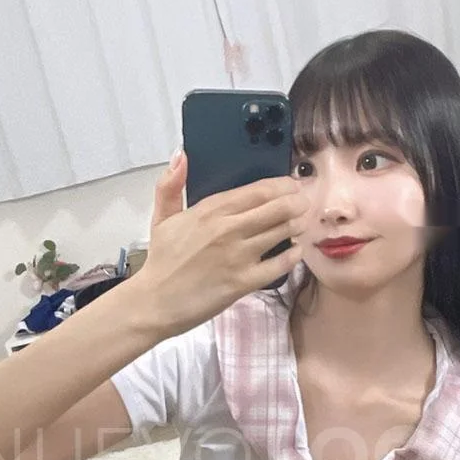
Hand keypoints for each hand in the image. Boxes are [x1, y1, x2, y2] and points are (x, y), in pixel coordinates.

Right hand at [134, 149, 307, 334]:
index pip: (257, 190)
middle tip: (304, 203)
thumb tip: (181, 156)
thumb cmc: (161, 261)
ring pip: (281, 232)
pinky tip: (296, 250)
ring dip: (297, 225)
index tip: (292, 185)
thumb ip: (170, 185)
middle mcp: (228, 229)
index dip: (281, 186)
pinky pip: (279, 265)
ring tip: (302, 223)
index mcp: (210, 210)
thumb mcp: (162, 218)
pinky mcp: (243, 282)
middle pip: (276, 208)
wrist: (155, 302)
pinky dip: (293, 255)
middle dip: (296, 203)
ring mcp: (238, 256)